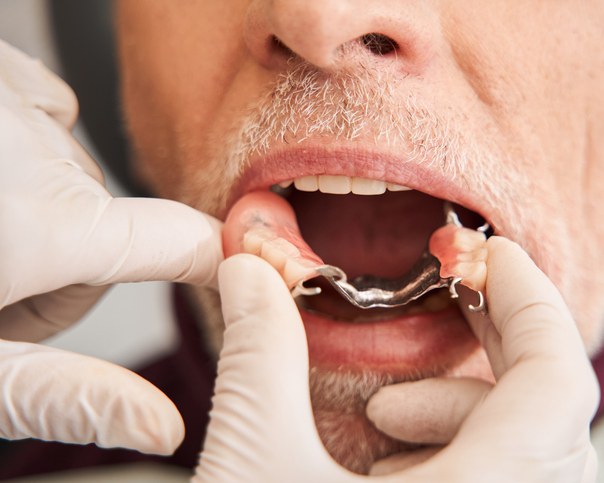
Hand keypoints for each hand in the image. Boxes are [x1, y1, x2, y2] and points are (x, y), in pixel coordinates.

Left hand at [0, 40, 221, 453]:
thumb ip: (69, 395)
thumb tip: (163, 428)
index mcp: (42, 227)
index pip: (180, 240)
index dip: (215, 258)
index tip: (232, 267)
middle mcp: (37, 149)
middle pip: (108, 226)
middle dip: (66, 265)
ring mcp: (12, 103)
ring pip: (75, 176)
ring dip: (40, 210)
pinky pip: (49, 116)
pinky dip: (26, 151)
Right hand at [192, 237, 598, 481]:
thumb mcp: (255, 466)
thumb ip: (261, 356)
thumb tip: (249, 270)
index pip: (558, 379)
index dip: (532, 300)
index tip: (488, 252)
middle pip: (552, 412)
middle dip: (498, 344)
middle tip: (448, 303)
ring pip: (534, 455)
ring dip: (466, 409)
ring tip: (387, 412)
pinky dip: (461, 454)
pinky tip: (388, 459)